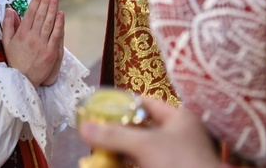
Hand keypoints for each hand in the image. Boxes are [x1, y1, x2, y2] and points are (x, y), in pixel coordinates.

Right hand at [2, 0, 63, 86]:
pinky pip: (56, 35)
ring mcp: (42, 45)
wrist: (22, 81)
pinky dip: (59, 24)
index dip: (36, 0)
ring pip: (48, 23)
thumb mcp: (6, 42)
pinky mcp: (50, 53)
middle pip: (40, 15)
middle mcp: (31, 37)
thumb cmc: (14, 60)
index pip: (30, 12)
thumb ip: (8, 25)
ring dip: (52, 9)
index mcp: (21, 34)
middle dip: (46, 0)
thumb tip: (9, 9)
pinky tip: (61, 14)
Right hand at [78, 97, 220, 167]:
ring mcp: (174, 158)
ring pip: (140, 150)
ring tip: (96, 148)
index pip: (146, 103)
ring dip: (119, 150)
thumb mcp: (145, 145)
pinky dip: (126, 163)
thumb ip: (114, 135)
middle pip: (140, 128)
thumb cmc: (181, 162)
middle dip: (117, 130)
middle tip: (94, 129)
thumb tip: (84, 127)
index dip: (122, 103)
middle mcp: (178, 136)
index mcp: (179, 118)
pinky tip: (110, 164)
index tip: (100, 107)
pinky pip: (142, 164)